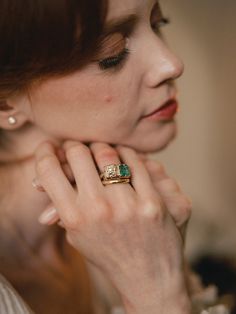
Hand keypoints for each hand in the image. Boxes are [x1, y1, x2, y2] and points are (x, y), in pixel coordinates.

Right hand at [34, 141, 191, 312]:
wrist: (147, 275)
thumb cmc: (109, 251)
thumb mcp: (78, 235)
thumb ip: (61, 206)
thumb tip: (39, 181)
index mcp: (73, 219)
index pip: (48, 172)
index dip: (45, 152)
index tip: (49, 146)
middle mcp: (97, 210)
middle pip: (78, 154)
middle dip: (76, 146)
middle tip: (78, 148)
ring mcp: (126, 206)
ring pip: (108, 154)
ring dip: (102, 148)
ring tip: (101, 151)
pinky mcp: (152, 203)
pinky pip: (136, 163)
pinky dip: (128, 154)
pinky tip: (124, 155)